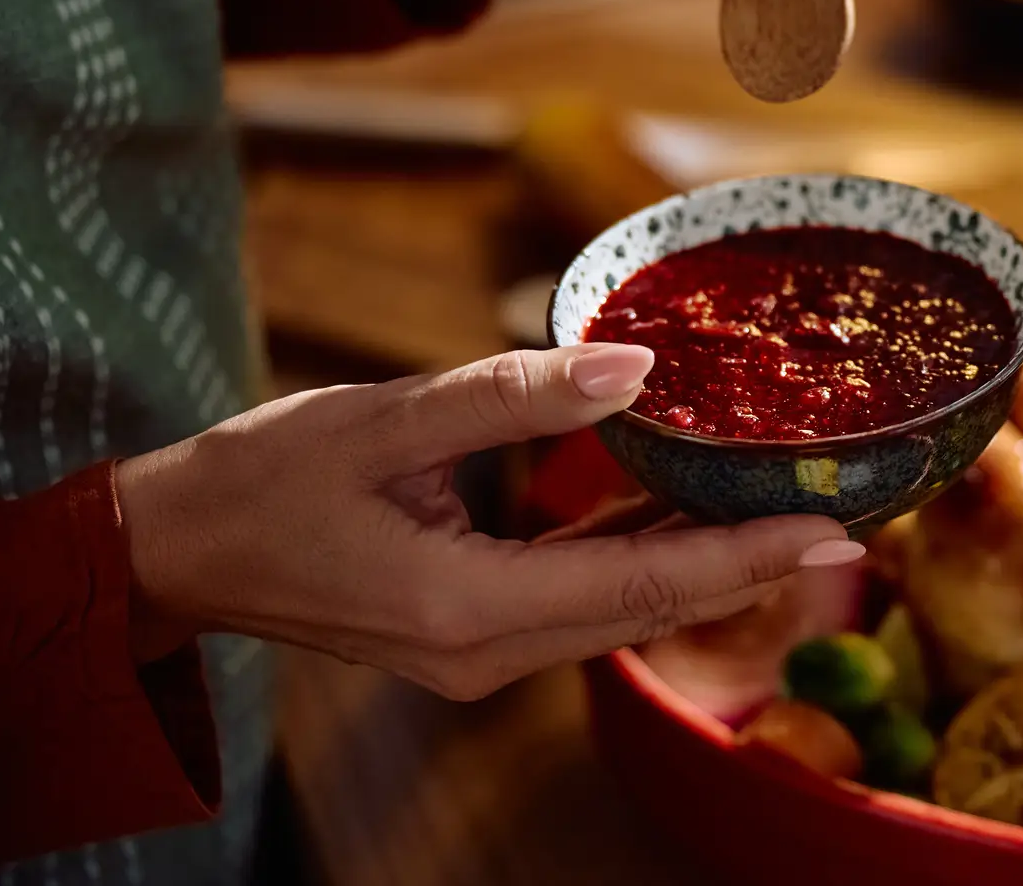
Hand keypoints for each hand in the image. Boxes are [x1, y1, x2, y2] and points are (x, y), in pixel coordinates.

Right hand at [115, 344, 860, 700]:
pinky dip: (642, 556)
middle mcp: (485, 652)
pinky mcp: (470, 629)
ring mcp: (478, 651)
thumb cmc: (262, 480)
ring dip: (705, 559)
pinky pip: (581, 595)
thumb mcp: (383, 419)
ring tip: (794, 505)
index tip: (835, 530)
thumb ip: (510, 394)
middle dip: (750, 559)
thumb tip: (633, 369)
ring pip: (620, 606)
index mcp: (465, 611)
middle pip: (648, 606)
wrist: (174, 550)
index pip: (639, 586)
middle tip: (848, 509)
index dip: (744, 556)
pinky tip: (689, 510)